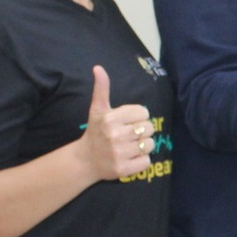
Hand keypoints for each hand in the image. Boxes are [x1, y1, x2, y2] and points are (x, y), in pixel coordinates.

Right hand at [82, 66, 153, 181]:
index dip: (139, 117)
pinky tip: (130, 158)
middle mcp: (115, 135)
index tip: (128, 121)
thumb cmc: (96, 131)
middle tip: (129, 135)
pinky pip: (147, 161)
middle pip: (149, 128)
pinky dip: (142, 161)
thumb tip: (98, 67)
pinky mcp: (123, 169)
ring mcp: (119, 153)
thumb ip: (102, 89)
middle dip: (142, 131)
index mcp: (110, 118)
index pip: (144, 113)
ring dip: (144, 146)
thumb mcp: (97, 109)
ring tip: (130, 146)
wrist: (85, 160)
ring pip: (150, 145)